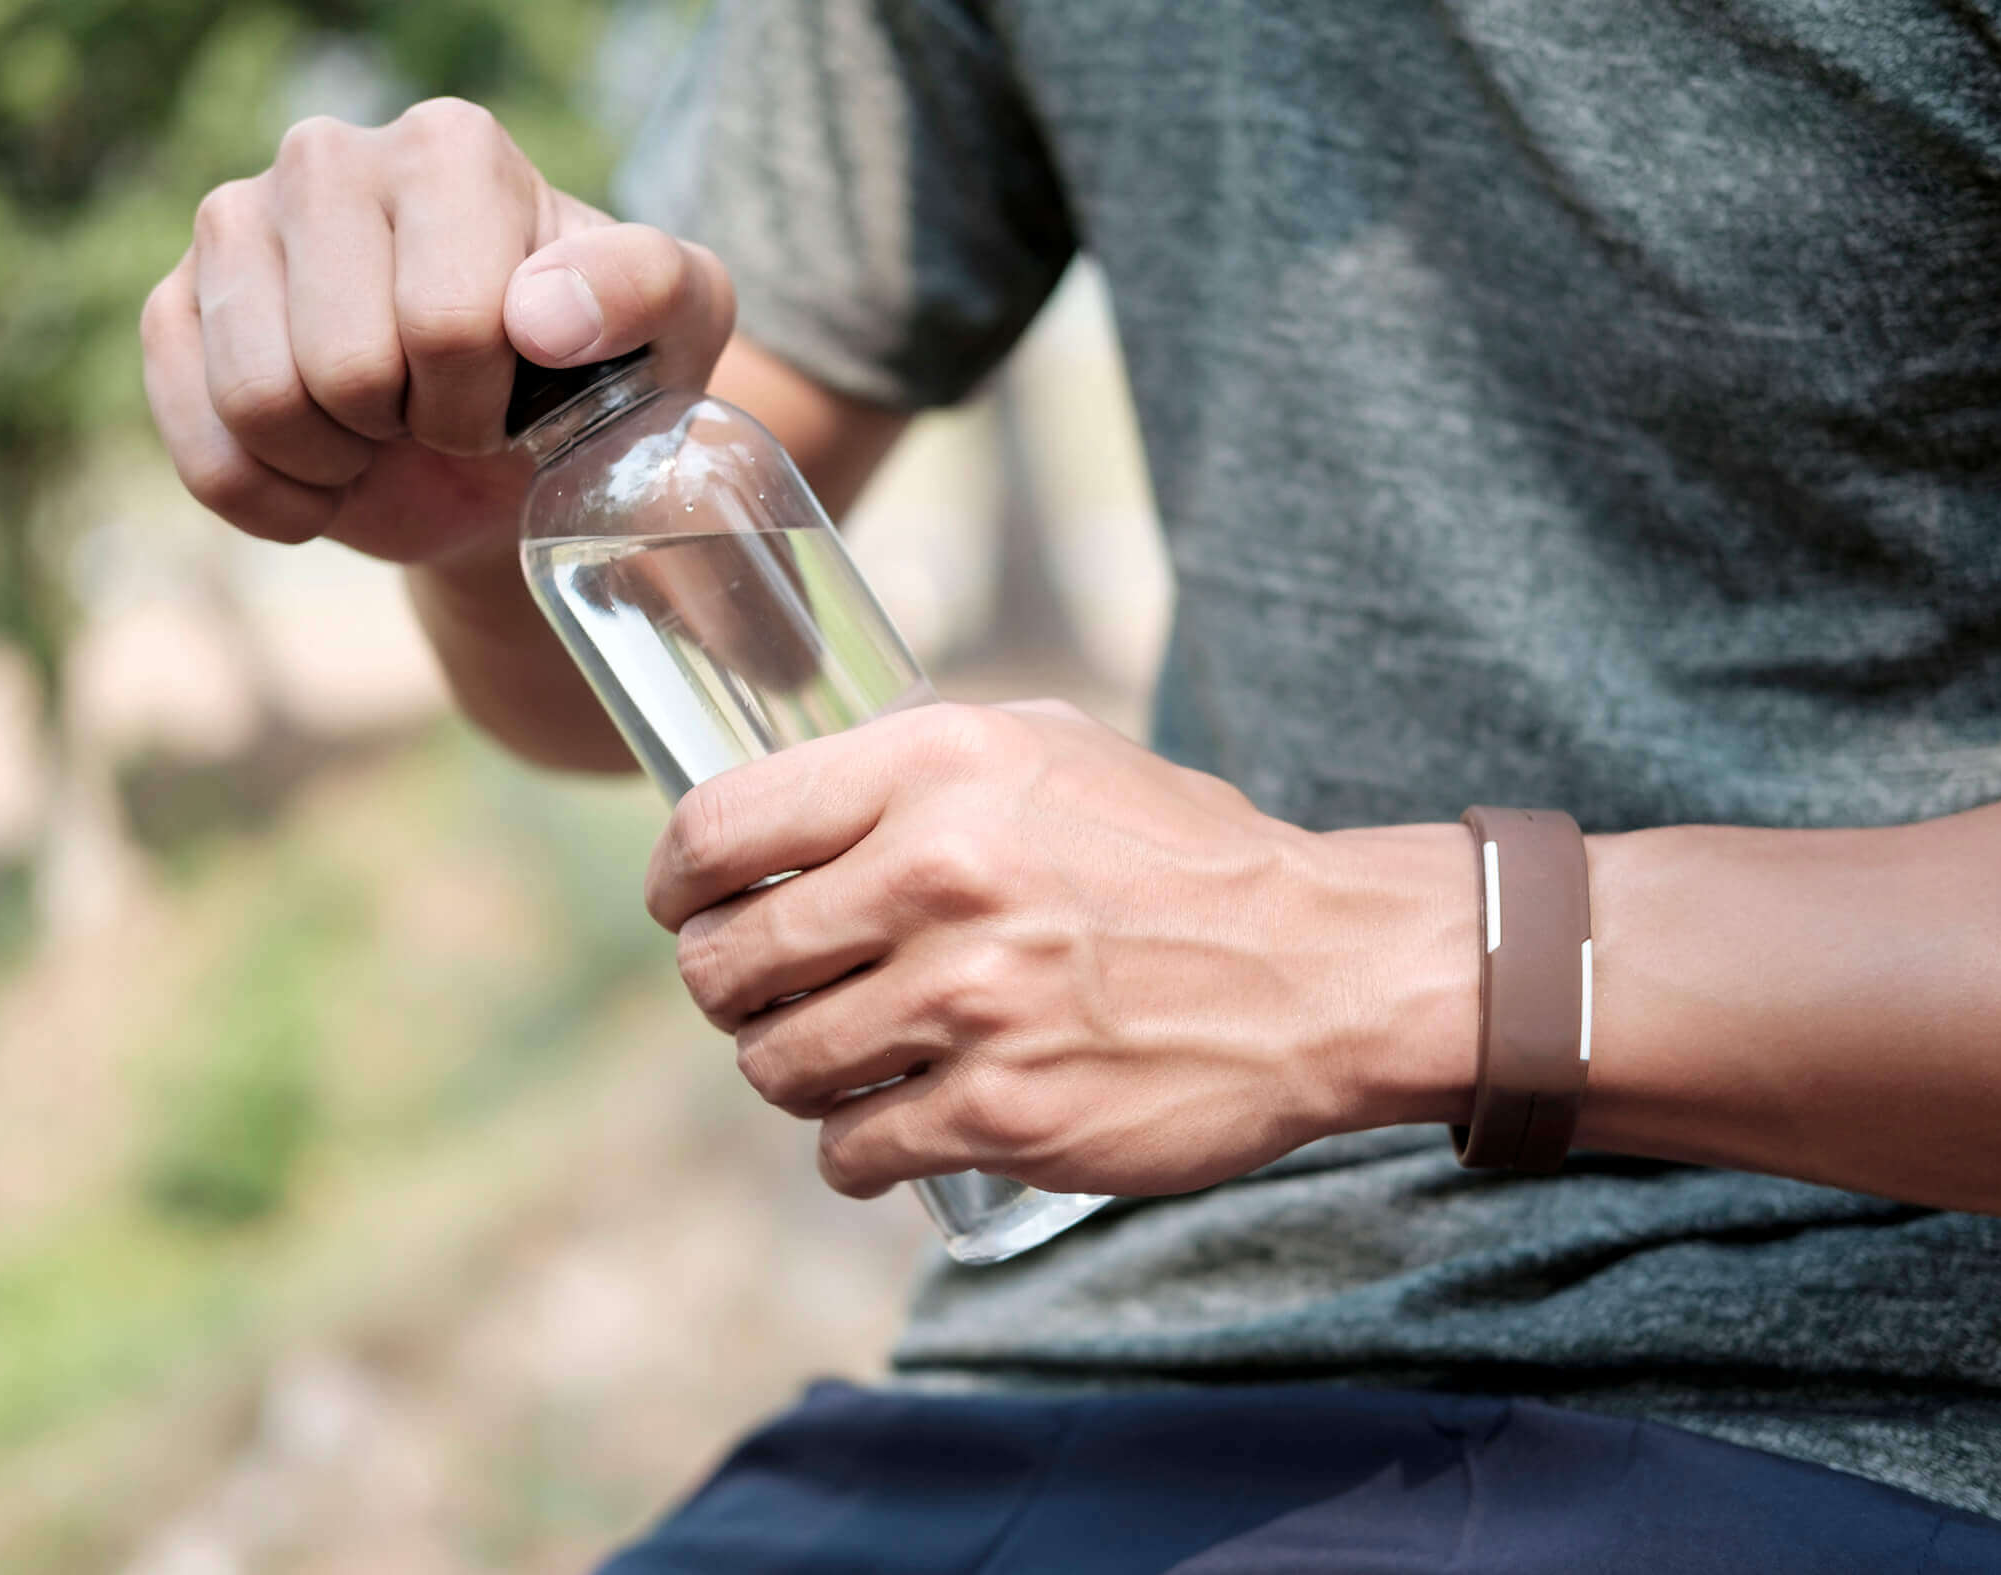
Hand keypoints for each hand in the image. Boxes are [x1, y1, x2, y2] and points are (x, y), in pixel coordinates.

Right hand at [139, 97, 734, 572]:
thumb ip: (648, 288)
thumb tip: (540, 315)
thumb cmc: (597, 368)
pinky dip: (279, 501)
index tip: (518, 392)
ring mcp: (235, 224)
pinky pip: (207, 454)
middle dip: (415, 431)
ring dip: (344, 465)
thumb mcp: (675, 324)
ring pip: (263, 406)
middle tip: (448, 416)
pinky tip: (328, 472)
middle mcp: (329, 159)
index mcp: (451, 150)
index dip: (489, 403)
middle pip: (347, 367)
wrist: (511, 448)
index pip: (450, 322)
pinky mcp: (173, 307)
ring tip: (389, 434)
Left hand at [643, 702, 1477, 1199]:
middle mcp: (941, 875)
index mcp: (938, 768)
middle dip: (730, 990)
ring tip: (847, 1057)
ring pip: (775, 1067)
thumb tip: (774, 812)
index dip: (680, 883)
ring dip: (792, 1072)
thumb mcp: (1045, 750)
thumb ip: (908, 770)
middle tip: (772, 996)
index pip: (718, 830)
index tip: (691, 909)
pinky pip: (851, 1153)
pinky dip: (857, 1149)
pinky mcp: (1003, 1114)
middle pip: (726, 964)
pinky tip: (899, 1120)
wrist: (1320, 969)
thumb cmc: (1175, 856)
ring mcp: (969, 1003)